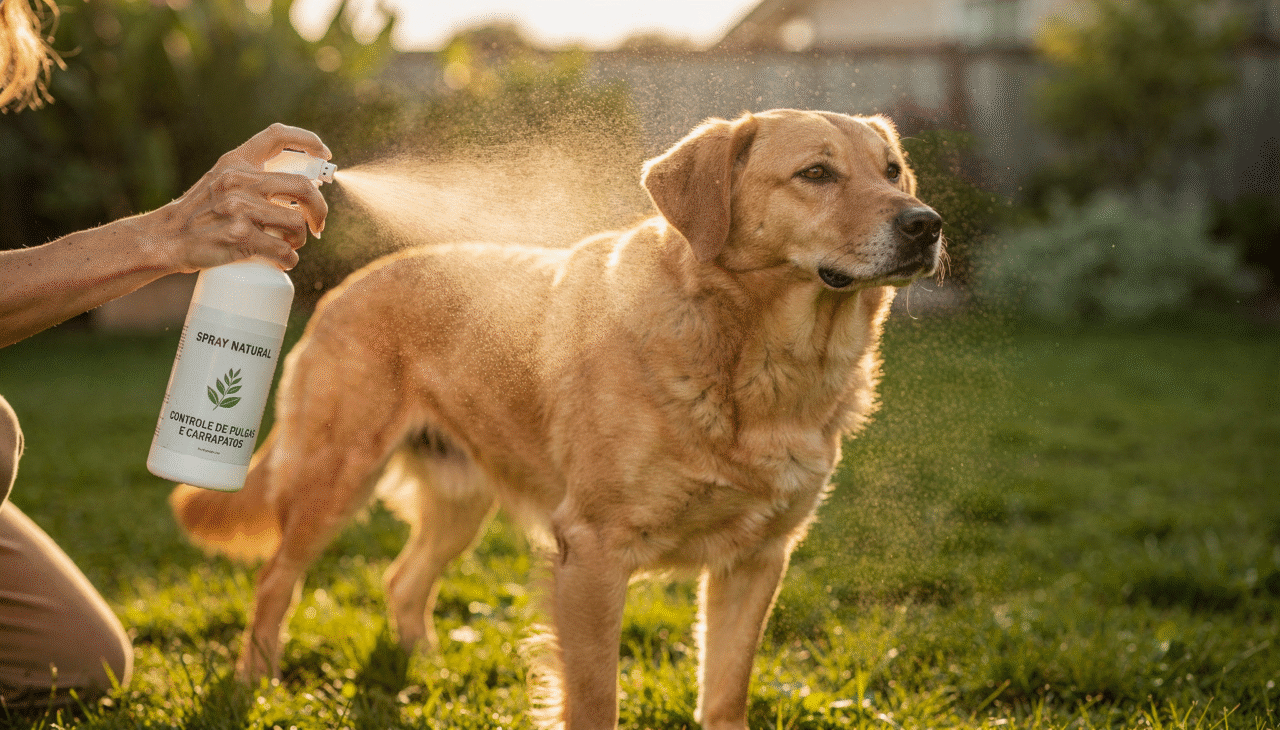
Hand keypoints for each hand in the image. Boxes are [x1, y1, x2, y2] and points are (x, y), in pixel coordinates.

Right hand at [152, 123, 332, 271]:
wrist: (165, 239)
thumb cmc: (197, 214)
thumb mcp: (219, 182)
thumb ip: (250, 179)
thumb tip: (301, 188)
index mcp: (236, 162)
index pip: (278, 136)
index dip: (308, 141)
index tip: (325, 155)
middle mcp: (239, 181)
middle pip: (303, 186)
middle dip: (320, 208)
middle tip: (319, 223)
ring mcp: (240, 209)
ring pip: (297, 223)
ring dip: (300, 239)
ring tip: (290, 245)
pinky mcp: (240, 237)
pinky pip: (284, 250)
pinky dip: (289, 260)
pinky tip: (283, 261)